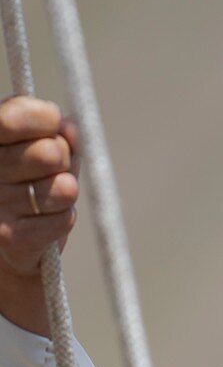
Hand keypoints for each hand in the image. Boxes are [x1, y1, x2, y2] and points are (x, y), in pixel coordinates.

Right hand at [0, 95, 78, 278]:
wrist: (8, 248)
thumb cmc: (29, 184)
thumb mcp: (41, 149)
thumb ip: (57, 134)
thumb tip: (69, 127)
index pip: (14, 119)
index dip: (44, 118)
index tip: (53, 123)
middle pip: (50, 153)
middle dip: (63, 159)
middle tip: (52, 168)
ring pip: (63, 188)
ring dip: (66, 191)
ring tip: (50, 196)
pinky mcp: (13, 239)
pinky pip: (64, 219)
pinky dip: (64, 218)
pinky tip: (47, 219)